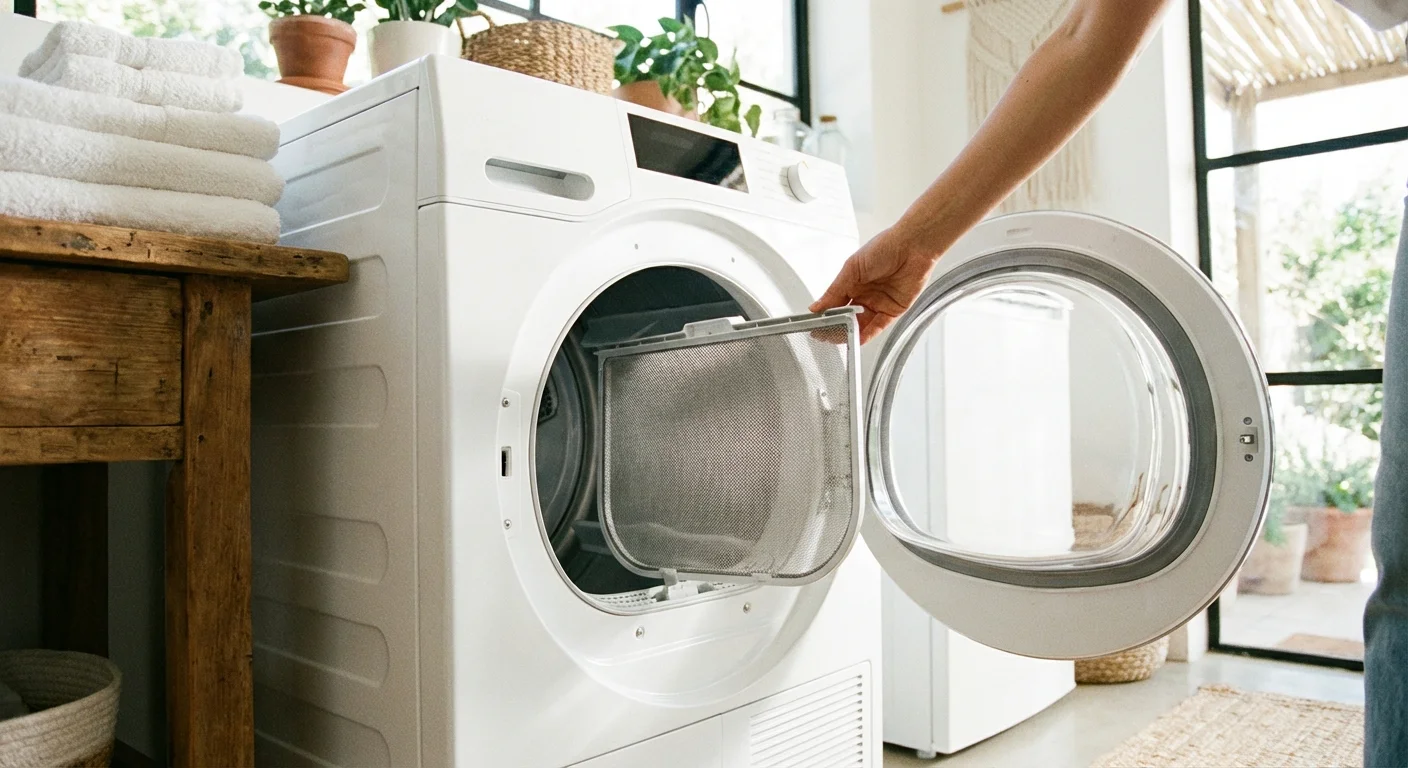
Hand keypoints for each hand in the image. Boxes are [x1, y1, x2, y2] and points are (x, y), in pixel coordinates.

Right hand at [809, 227, 937, 342]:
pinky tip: (858, 339)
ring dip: (851, 333)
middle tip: (826, 336)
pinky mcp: (894, 310)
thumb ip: (834, 291)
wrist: (913, 246)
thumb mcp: (852, 268)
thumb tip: (816, 306)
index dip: (826, 316)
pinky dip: (868, 334)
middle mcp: (865, 294)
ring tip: (840, 340)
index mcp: (852, 282)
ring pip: (862, 324)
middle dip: (837, 327)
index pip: (834, 304)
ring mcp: (879, 303)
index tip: (816, 327)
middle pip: (847, 317)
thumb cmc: (884, 247)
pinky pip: (879, 326)